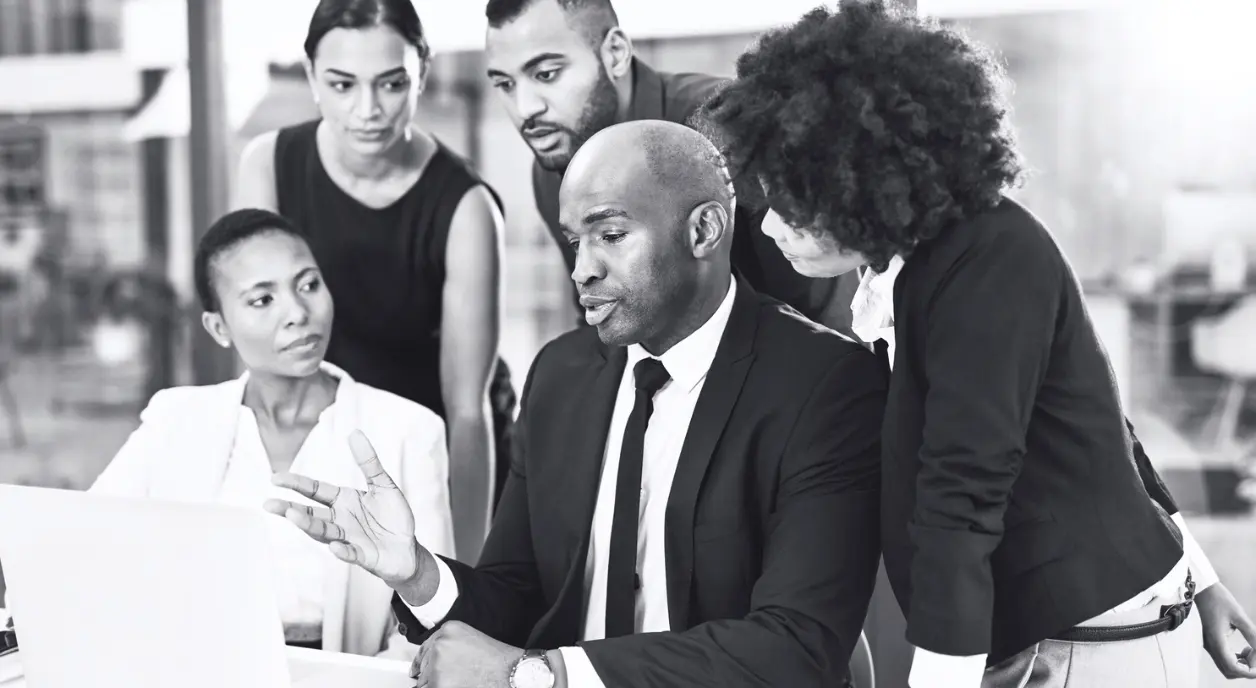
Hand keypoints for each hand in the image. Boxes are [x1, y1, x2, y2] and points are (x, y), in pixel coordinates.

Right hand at [264, 430, 422, 584]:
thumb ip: (368, 462)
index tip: (274, 478)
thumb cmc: (392, 517)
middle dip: (290, 509)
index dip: (296, 483)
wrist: (408, 549)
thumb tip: (354, 432)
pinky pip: (351, 554)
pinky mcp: (364, 556)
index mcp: (343, 501)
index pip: (314, 490)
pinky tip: (335, 546)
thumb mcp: (383, 484)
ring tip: (292, 516)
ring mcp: (349, 539)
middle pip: (311, 513)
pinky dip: (343, 551)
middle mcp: (340, 520)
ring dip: (309, 525)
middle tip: (269, 504)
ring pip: (325, 532)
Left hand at [411, 621, 522, 687]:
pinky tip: (459, 686)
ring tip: (462, 683)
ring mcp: (436, 665)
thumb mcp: (471, 641)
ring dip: (436, 685)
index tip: (416, 671)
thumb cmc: (498, 661)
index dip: (421, 663)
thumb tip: (421, 668)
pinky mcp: (438, 684)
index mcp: (448, 630)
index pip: (424, 649)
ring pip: (424, 683)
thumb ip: (448, 647)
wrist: (512, 674)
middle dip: (431, 676)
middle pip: (422, 667)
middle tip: (455, 679)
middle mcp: (439, 644)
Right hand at [1197, 582, 1255, 678]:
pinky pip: (1223, 659)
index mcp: (1217, 640)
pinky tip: (1244, 649)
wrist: (1203, 589)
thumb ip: (1253, 635)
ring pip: (1226, 667)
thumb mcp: (1240, 616)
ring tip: (1252, 651)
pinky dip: (1236, 659)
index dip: (1249, 671)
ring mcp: (1209, 645)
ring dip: (1241, 665)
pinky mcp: (1210, 642)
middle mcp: (1211, 646)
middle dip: (1246, 669)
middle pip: (1229, 671)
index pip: (1233, 667)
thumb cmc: (1219, 599)